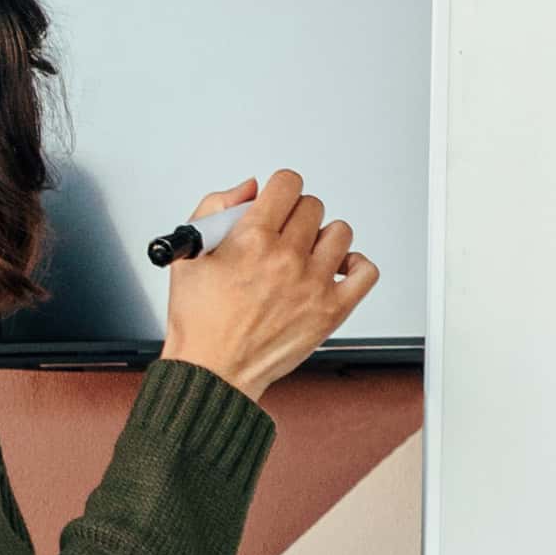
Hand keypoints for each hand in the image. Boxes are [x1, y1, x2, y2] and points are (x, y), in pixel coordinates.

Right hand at [157, 173, 374, 395]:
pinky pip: (365, 271)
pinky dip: (356, 265)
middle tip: (282, 234)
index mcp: (252, 239)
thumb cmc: (200, 320)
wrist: (213, 370)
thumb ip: (216, 207)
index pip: (288, 183)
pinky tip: (335, 270)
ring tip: (306, 253)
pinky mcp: (332, 310)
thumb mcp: (190, 253)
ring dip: (323, 237)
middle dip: (295, 214)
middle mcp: (286, 259)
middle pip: (312, 206)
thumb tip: (249, 188)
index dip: (280, 188)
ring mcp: (313, 285)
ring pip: (340, 232)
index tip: (276, 200)